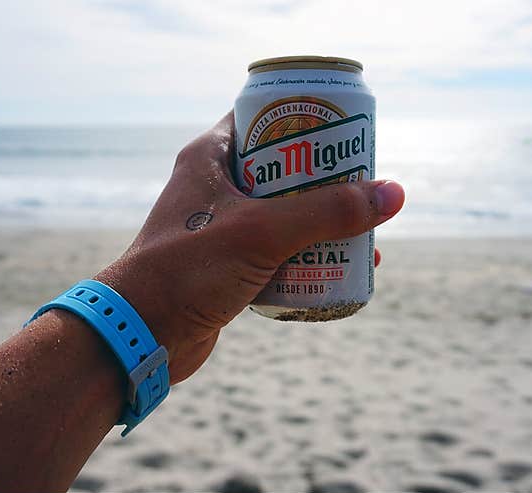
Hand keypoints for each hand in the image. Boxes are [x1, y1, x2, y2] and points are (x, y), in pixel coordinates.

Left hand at [97, 111, 404, 383]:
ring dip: (321, 223)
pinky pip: (275, 252)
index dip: (307, 119)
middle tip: (365, 187)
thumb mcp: (262, 232)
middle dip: (327, 180)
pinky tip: (337, 268)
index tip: (348, 133)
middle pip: (283, 169)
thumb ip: (327, 212)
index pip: (265, 118)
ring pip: (282, 214)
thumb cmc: (188, 270)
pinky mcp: (226, 266)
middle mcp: (213, 187)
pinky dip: (305, 257)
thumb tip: (391, 195)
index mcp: (210, 157)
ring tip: (364, 232)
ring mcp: (219, 228)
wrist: (139, 334)